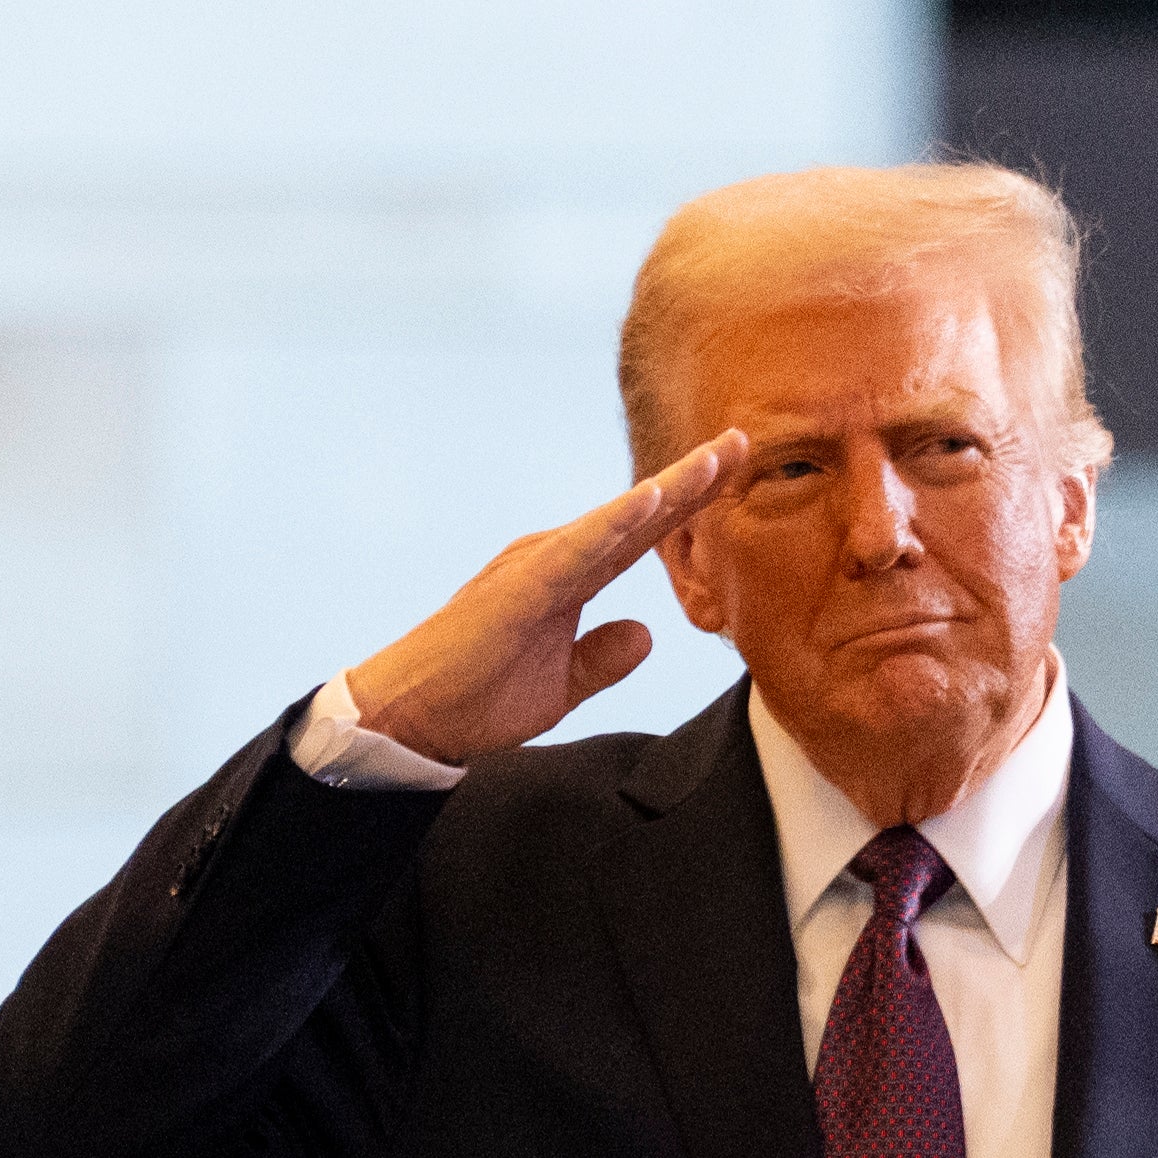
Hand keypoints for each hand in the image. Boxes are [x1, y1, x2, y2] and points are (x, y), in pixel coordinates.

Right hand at [342, 433, 745, 763]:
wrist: (414, 717)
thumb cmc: (477, 697)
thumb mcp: (562, 685)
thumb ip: (603, 659)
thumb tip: (646, 634)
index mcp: (570, 577)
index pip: (641, 533)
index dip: (689, 503)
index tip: (735, 471)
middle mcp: (557, 557)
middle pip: (638, 513)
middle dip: (693, 477)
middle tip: (743, 439)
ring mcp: (538, 566)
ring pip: (616, 520)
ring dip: (668, 488)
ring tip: (716, 457)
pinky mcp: (520, 587)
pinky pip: (576, 550)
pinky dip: (614, 523)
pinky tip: (651, 499)